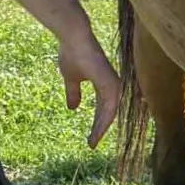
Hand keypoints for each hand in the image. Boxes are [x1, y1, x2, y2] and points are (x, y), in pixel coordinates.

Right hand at [58, 26, 121, 147]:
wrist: (73, 39)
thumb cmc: (72, 54)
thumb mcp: (71, 79)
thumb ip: (74, 93)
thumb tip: (72, 108)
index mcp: (105, 83)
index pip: (104, 108)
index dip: (98, 123)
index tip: (90, 138)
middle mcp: (112, 85)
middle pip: (109, 113)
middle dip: (100, 129)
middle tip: (92, 144)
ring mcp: (114, 84)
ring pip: (110, 113)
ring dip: (101, 128)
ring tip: (92, 142)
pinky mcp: (112, 84)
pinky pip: (110, 109)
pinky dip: (103, 122)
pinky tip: (96, 132)